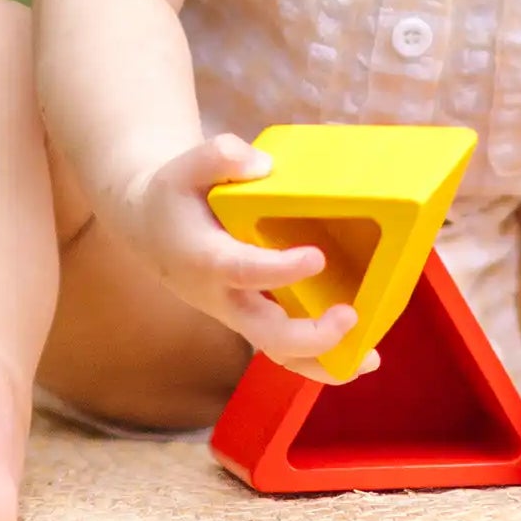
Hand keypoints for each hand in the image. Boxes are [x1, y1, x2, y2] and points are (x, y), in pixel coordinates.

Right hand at [119, 134, 377, 384]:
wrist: (151, 228)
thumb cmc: (175, 196)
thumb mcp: (183, 167)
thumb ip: (218, 158)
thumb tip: (262, 165)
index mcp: (206, 259)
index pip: (243, 271)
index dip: (280, 270)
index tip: (318, 257)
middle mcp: (224, 297)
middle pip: (265, 333)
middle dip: (310, 335)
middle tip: (350, 316)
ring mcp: (241, 314)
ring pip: (279, 353)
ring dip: (323, 363)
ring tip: (369, 359)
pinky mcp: (255, 318)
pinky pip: (287, 348)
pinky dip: (322, 358)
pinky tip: (363, 355)